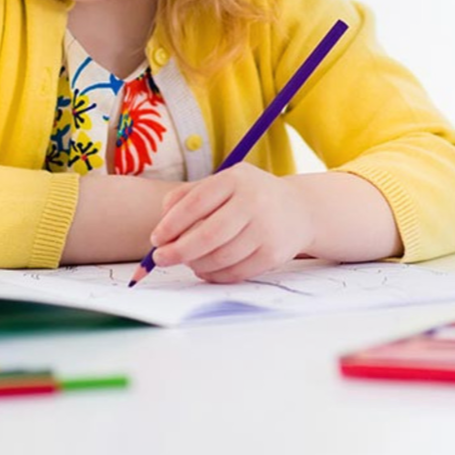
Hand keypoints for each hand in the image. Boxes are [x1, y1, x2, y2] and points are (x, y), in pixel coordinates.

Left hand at [147, 164, 314, 282]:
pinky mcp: (273, 254)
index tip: (156, 239)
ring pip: (220, 257)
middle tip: (161, 259)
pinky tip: (204, 269)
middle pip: (208, 234)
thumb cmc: (250, 195)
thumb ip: (190, 194)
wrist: (299, 209)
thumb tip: (162, 217)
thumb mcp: (224, 182)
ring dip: (195, 264)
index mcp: (235, 179)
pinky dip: (214, 275)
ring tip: (186, 262)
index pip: (196, 202)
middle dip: (179, 251)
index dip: (171, 224)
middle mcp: (253, 202)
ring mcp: (266, 229)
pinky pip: (235, 272)